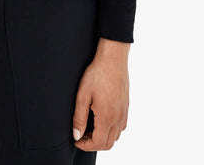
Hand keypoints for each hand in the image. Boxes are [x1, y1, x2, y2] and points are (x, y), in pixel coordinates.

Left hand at [72, 37, 129, 151]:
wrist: (113, 58)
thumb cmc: (97, 73)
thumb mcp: (83, 95)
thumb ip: (79, 118)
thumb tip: (77, 135)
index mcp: (107, 117)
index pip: (98, 143)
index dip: (85, 145)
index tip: (76, 140)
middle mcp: (118, 118)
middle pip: (108, 144)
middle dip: (94, 144)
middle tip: (81, 135)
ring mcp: (124, 112)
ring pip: (116, 136)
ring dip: (103, 138)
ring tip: (90, 128)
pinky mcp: (126, 106)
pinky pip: (121, 126)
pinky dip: (112, 130)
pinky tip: (102, 120)